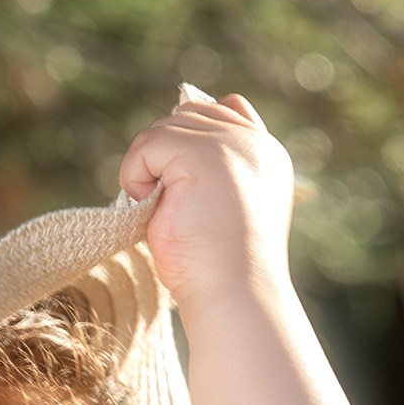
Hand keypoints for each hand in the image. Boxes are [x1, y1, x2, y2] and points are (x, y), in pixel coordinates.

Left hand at [118, 89, 295, 316]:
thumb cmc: (218, 265)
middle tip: (170, 205)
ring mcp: (231, 143)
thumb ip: (209, 170)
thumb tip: (169, 148)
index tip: (184, 189)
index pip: (223, 109)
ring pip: (165, 129)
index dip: (191, 140)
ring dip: (150, 168)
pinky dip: (136, 174)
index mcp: (267, 154)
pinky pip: (148, 144)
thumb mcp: (220, 208)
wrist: (232, 294)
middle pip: (188, 115)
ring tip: (164, 210)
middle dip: (167, 155)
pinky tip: (152, 206)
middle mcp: (254, 142)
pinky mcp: (201, 154)